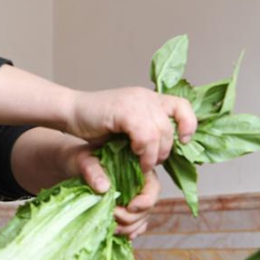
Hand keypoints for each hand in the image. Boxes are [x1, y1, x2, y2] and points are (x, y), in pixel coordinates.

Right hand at [65, 88, 196, 170]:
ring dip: (154, 154)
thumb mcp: (127, 128)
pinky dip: (143, 150)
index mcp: (149, 98)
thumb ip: (146, 134)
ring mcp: (136, 101)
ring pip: (160, 133)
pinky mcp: (125, 110)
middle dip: (165, 150)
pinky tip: (134, 155)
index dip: (188, 124)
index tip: (182, 142)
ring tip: (143, 164)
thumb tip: (165, 152)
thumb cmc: (96, 123)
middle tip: (150, 162)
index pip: (182, 106)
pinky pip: (146, 135)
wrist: (71, 112)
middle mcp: (146, 96)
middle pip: (170, 127)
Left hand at [74, 147, 159, 239]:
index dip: (145, 201)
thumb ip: (93, 170)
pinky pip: (134, 225)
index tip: (129, 206)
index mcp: (136, 168)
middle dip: (132, 217)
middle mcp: (138, 185)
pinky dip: (128, 232)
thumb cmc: (80, 159)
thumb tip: (104, 187)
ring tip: (112, 227)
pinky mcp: (124, 210)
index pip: (153, 187)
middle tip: (113, 216)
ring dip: (128, 227)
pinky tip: (118, 233)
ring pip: (141, 219)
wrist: (71, 167)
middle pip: (148, 208)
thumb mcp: (84, 160)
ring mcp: (132, 199)